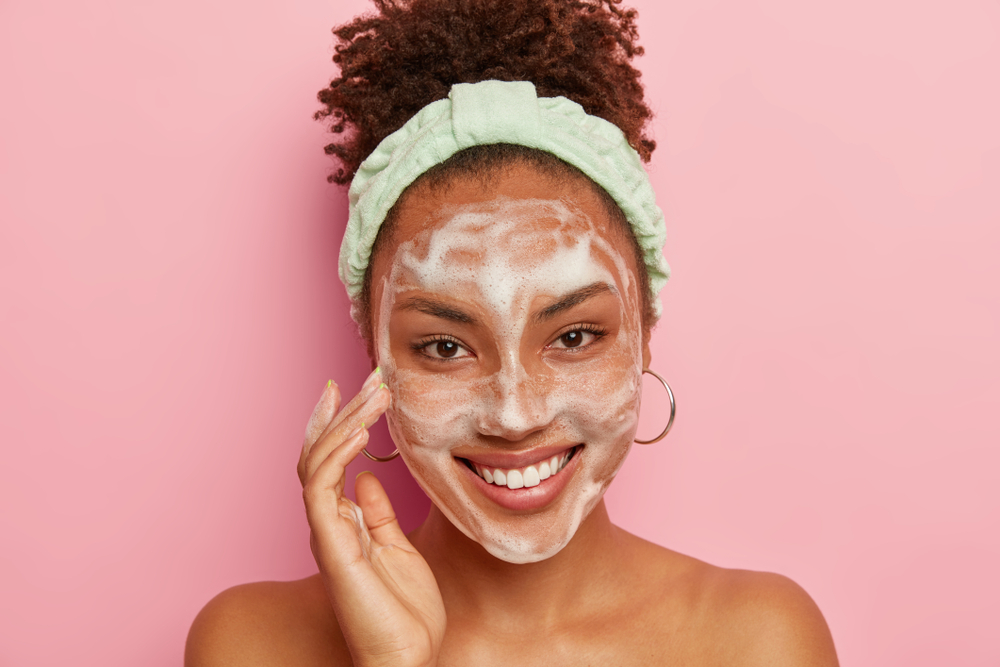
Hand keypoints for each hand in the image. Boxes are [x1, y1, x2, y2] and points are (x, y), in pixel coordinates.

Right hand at [299, 369, 445, 666]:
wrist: (406, 656)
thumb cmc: (404, 611)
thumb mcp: (397, 548)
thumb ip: (378, 513)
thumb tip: (367, 478)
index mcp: (343, 520)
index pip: (331, 459)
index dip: (341, 422)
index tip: (361, 389)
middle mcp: (328, 521)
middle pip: (321, 452)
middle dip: (344, 411)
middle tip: (371, 377)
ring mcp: (326, 531)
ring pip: (318, 461)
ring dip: (344, 422)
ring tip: (374, 394)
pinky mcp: (331, 545)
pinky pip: (321, 488)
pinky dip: (336, 455)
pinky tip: (358, 432)